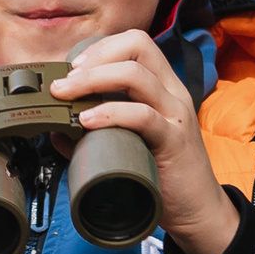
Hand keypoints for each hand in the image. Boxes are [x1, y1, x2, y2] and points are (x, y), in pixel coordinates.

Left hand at [50, 31, 239, 253]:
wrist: (197, 210)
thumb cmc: (163, 174)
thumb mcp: (128, 144)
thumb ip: (96, 133)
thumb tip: (58, 128)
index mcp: (163, 87)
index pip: (136, 43)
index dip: (101, 48)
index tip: (73, 67)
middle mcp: (172, 93)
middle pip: (138, 46)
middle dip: (94, 57)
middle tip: (65, 81)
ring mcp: (175, 114)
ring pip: (136, 75)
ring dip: (93, 79)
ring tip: (67, 96)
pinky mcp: (174, 140)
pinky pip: (142, 116)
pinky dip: (110, 113)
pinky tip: (87, 121)